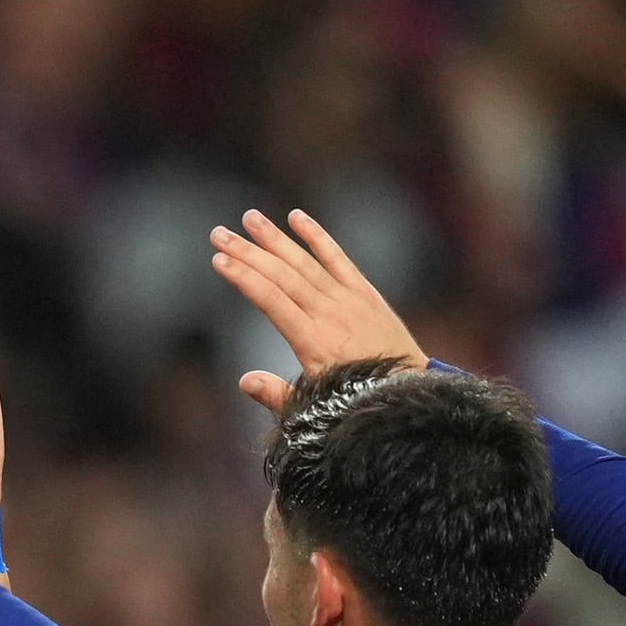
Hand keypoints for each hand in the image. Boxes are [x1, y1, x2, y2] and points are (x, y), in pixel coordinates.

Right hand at [208, 208, 427, 413]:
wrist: (407, 393)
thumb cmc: (355, 401)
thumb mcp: (313, 407)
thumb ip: (277, 395)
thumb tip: (244, 381)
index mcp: (313, 342)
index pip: (271, 301)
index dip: (244, 278)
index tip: (219, 261)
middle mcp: (330, 313)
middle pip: (282, 276)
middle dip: (248, 253)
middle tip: (219, 233)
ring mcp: (349, 299)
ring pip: (305, 262)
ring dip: (275, 239)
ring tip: (249, 218)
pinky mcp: (364, 292)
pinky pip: (338, 258)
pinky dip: (318, 237)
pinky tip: (297, 217)